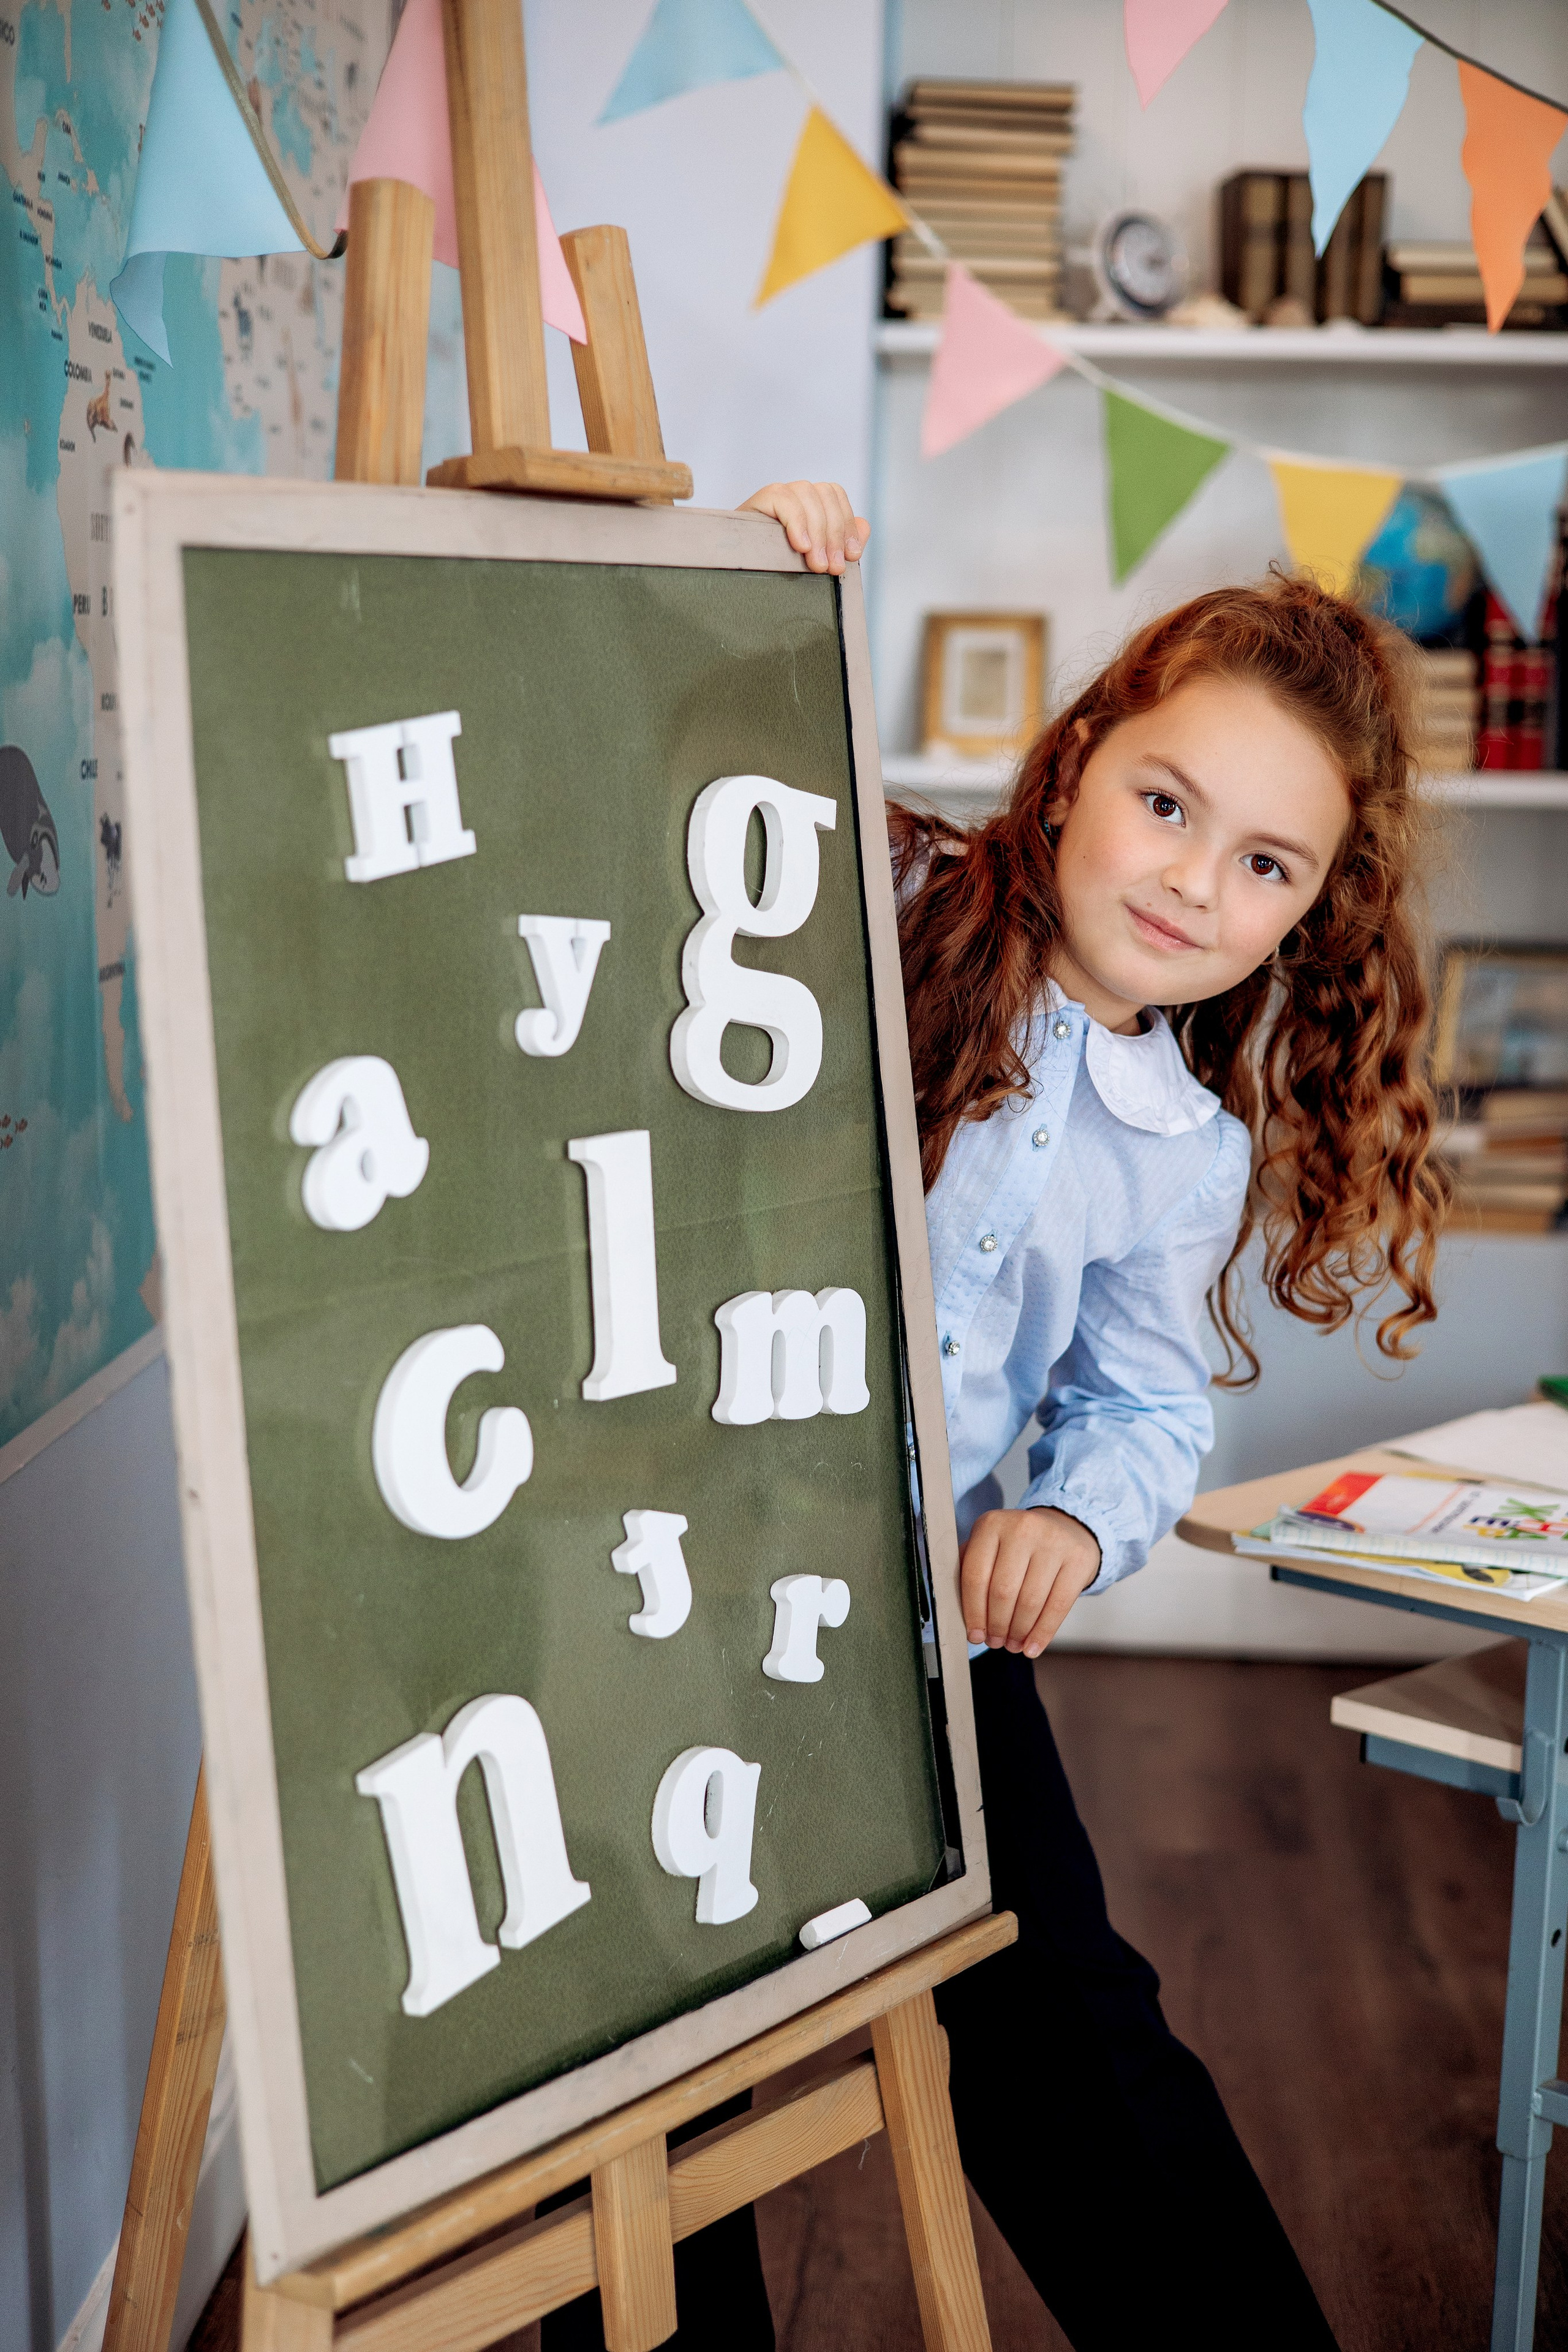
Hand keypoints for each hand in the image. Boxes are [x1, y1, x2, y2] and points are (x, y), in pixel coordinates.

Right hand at [737, 480, 869, 573]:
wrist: (740, 575)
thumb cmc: (779, 567)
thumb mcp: (816, 557)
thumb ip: (842, 543)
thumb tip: (865, 526)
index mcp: (811, 503)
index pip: (836, 496)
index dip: (847, 525)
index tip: (851, 556)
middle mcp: (796, 493)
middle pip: (826, 494)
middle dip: (834, 534)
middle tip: (832, 567)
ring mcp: (778, 494)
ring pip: (808, 493)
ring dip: (817, 532)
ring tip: (815, 563)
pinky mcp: (760, 499)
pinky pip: (783, 499)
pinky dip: (796, 522)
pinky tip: (799, 546)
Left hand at [960, 1507, 1101, 1659]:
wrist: (1065, 1529)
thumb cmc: (1019, 1546)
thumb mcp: (991, 1546)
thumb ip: (971, 1571)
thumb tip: (966, 1619)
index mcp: (991, 1524)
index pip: (975, 1576)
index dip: (973, 1612)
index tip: (975, 1635)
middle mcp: (1022, 1528)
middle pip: (1003, 1591)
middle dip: (997, 1625)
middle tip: (995, 1642)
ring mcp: (1053, 1542)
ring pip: (1030, 1601)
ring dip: (1018, 1632)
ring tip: (1012, 1645)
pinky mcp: (1078, 1559)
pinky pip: (1058, 1606)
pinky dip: (1043, 1633)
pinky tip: (1033, 1648)